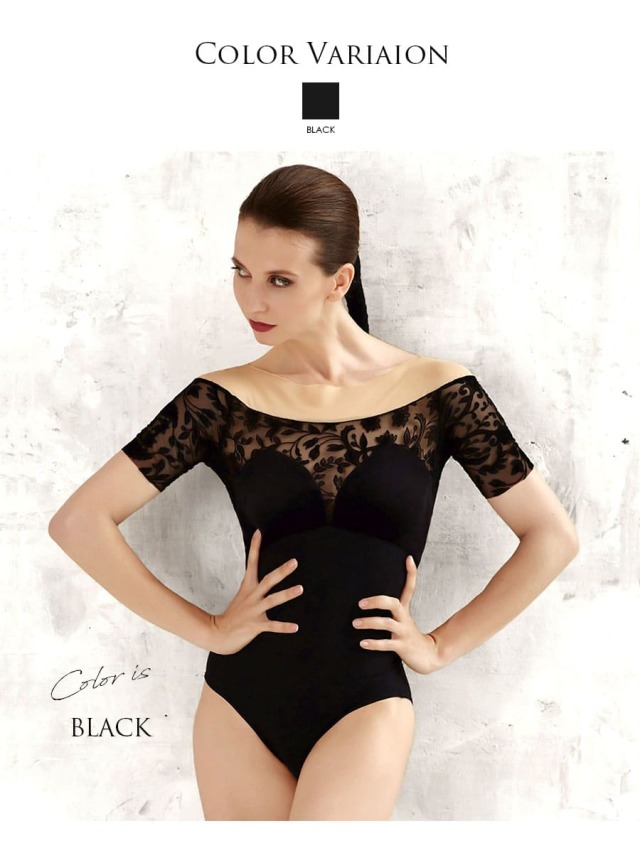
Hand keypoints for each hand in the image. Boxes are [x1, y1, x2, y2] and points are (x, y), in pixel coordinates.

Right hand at [208, 528, 302, 654]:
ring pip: (273, 600)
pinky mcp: (256, 625)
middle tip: (294, 562)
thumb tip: (260, 576)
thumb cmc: (233, 614)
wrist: (218, 633)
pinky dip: (284, 627)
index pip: (251, 563)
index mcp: (248, 587)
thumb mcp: (242, 595)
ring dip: (287, 594)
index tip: (259, 533)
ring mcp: (254, 611)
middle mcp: (252, 596)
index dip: (255, 547)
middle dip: (282, 571)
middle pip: (268, 580)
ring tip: (300, 589)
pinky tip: (296, 627)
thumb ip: (253, 586)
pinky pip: (273, 626)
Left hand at [352, 554, 442, 674]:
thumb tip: (372, 598)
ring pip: (387, 624)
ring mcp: (404, 632)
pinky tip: (362, 643)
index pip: (410, 588)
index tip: (408, 558)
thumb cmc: (409, 636)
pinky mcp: (402, 646)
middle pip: (393, 603)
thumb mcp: (403, 620)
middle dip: (377, 601)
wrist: (429, 656)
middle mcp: (404, 619)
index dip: (411, 573)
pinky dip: (373, 643)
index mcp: (404, 610)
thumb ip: (392, 610)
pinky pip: (387, 644)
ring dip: (369, 622)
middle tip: (360, 603)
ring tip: (355, 623)